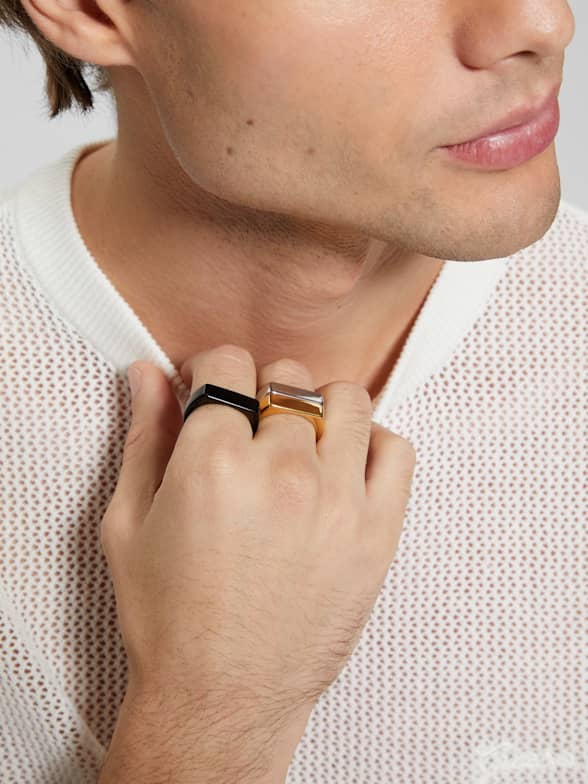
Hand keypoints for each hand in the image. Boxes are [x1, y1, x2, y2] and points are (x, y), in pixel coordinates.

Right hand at [99, 344, 415, 781]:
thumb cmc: (169, 618)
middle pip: (287, 378)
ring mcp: (339, 500)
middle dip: (261, 393)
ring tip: (299, 444)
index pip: (229, 363)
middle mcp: (282, 470)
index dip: (213, 370)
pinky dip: (373, 443)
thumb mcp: (129, 522)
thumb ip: (144, 437)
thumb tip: (149, 374)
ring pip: (347, 401)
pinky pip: (397, 450)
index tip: (213, 390)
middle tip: (250, 431)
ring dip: (319, 410)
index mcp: (214, 461)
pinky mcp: (378, 533)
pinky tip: (344, 468)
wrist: (221, 696)